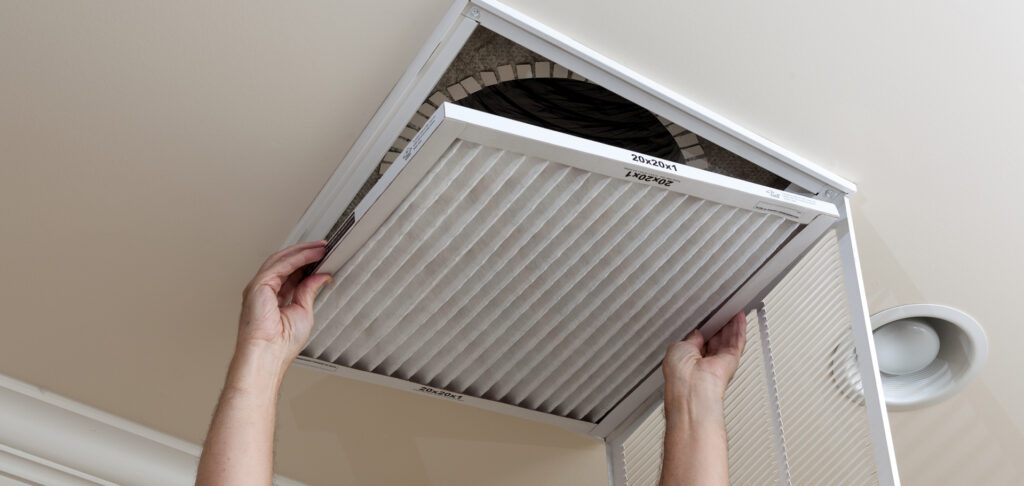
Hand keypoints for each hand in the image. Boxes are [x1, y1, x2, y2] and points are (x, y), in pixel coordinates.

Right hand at [237, 240, 332, 364]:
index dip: (306, 263)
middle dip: (305, 253)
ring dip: (303, 251)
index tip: (322, 257)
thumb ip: (309, 291)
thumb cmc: (281, 345)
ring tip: (321, 248)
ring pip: (281, 260)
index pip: (291, 274)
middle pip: (285, 263)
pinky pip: (281, 265)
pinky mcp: (258, 285)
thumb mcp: (303, 311)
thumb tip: (321, 276)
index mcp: (273, 299)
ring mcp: (259, 287)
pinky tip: (312, 254)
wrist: (268, 355)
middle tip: (323, 247)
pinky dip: (298, 257)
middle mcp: (264, 291)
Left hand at [662, 311, 747, 402]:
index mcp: (688, 360)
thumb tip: (697, 333)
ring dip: (731, 324)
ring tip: (732, 309)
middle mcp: (705, 362)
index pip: (698, 342)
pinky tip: (739, 317)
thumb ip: (690, 338)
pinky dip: (739, 328)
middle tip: (721, 309)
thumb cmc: (679, 374)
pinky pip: (737, 341)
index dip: (703, 328)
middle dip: (718, 324)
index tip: (707, 316)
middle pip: (715, 339)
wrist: (692, 388)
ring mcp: (719, 361)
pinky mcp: (731, 360)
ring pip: (728, 339)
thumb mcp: (678, 347)